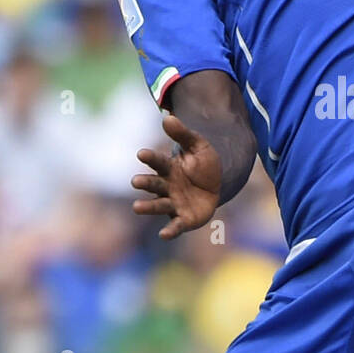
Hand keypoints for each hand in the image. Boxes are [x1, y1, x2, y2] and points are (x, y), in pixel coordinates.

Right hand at [131, 113, 221, 239]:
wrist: (218, 185)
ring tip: (136, 208)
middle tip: (135, 182)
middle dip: (145, 183)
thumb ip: (183, 134)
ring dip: (148, 207)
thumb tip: (168, 117)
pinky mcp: (183, 219)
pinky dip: (170, 230)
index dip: (151, 158)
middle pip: (155, 185)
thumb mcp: (199, 146)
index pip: (158, 162)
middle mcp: (167, 187)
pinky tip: (163, 235)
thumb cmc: (203, 165)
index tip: (142, 153)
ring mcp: (174, 203)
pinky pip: (175, 225)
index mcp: (169, 168)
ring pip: (159, 205)